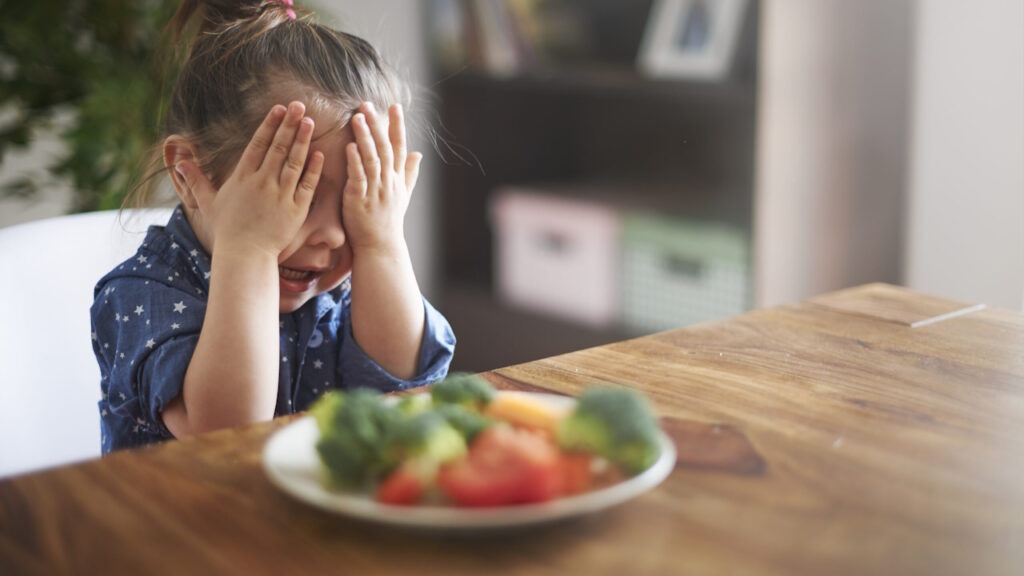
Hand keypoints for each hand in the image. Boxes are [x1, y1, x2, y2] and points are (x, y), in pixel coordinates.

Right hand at [175, 101, 324, 258]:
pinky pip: (307, 185)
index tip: (279, 108)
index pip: (258, 144)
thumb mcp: (209, 202)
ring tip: (310, 121)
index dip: (270, 125)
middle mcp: (262, 182)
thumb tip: (179, 162)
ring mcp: (280, 195)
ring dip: (302, 140)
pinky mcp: (296, 209)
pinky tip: (319, 153)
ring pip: (294, 162)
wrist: (245, 255)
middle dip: (289, 124)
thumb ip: (196, 180)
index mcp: (243, 177)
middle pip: (278, 147)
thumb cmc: (228, 230)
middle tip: (300, 105)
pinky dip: (313, 169)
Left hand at [342, 102, 421, 254]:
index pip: (399, 147)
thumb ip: (409, 173)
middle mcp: (389, 182)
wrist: (380, 247)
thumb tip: (419, 154)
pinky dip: (354, 162)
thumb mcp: (403, 196)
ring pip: (372, 159)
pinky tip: (349, 147)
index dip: (397, 126)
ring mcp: (375, 191)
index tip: (394, 106)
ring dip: (365, 137)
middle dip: (377, 125)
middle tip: (367, 104)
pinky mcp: (359, 200)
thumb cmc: (388, 221)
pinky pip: (358, 178)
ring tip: (357, 118)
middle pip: (385, 148)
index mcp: (397, 178)